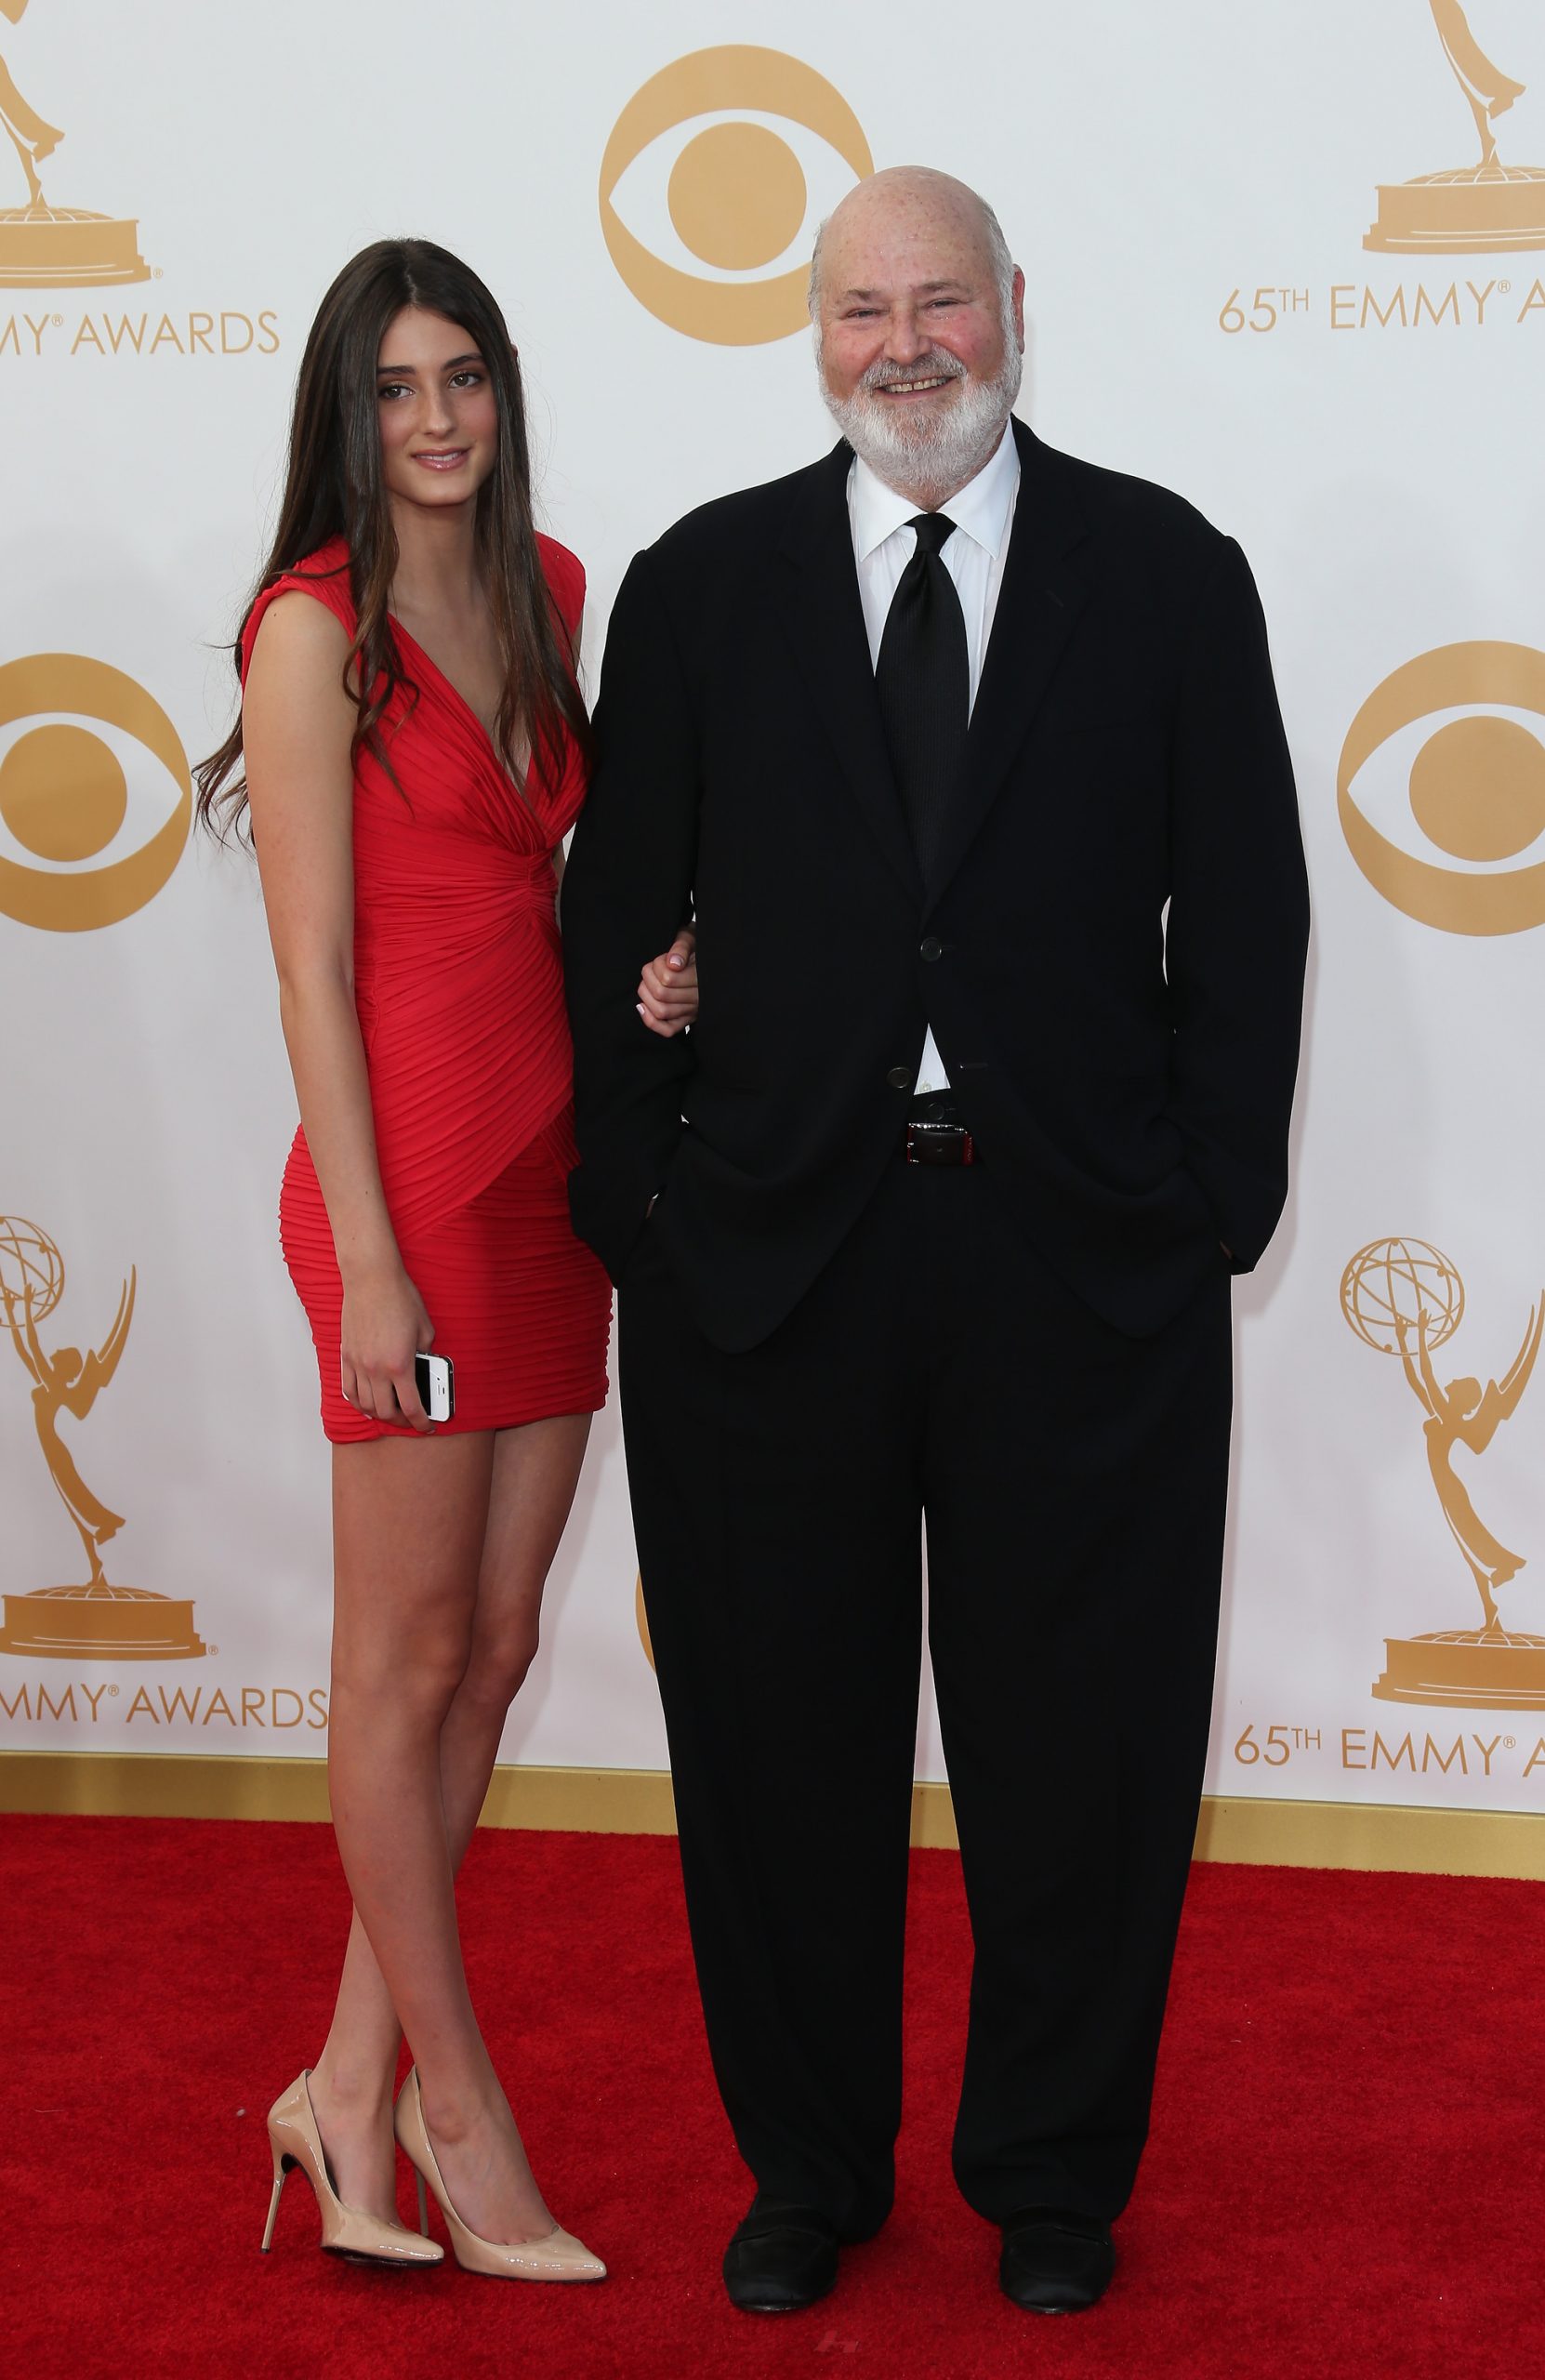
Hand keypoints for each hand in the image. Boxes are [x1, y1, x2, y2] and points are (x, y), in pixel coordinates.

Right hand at [340, 1264, 435, 1431]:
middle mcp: (376, 1369)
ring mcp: (358, 1364)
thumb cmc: (400, 1298)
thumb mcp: (426, 1329)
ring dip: (379, 1414)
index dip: (421, 1423)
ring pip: (365, 1405)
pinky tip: (367, 1402)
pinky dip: (358, 1402)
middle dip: (401, 1421)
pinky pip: (348, 1389)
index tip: (427, 1426)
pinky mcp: (346, 1356)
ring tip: (391, 1412)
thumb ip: (426, 1354)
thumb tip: (425, 1367)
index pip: (412, 1407)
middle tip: (411, 1419)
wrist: (372, 1279)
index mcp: (400, 1365)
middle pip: (386, 1412)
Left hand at [637, 928, 696, 1037]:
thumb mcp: (689, 938)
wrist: (704, 959)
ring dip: (646, 995)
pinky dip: (650, 1021)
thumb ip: (681, 947)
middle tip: (652, 969)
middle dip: (649, 978)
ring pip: (661, 1011)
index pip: (669, 978)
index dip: (657, 966)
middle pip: (662, 995)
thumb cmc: (693, 948)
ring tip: (648, 983)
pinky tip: (642, 1006)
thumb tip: (673, 964)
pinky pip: (667, 1030)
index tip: (662, 959)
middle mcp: (700, 998)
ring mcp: (693, 1012)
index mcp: (702, 977)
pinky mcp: (686, 1021)